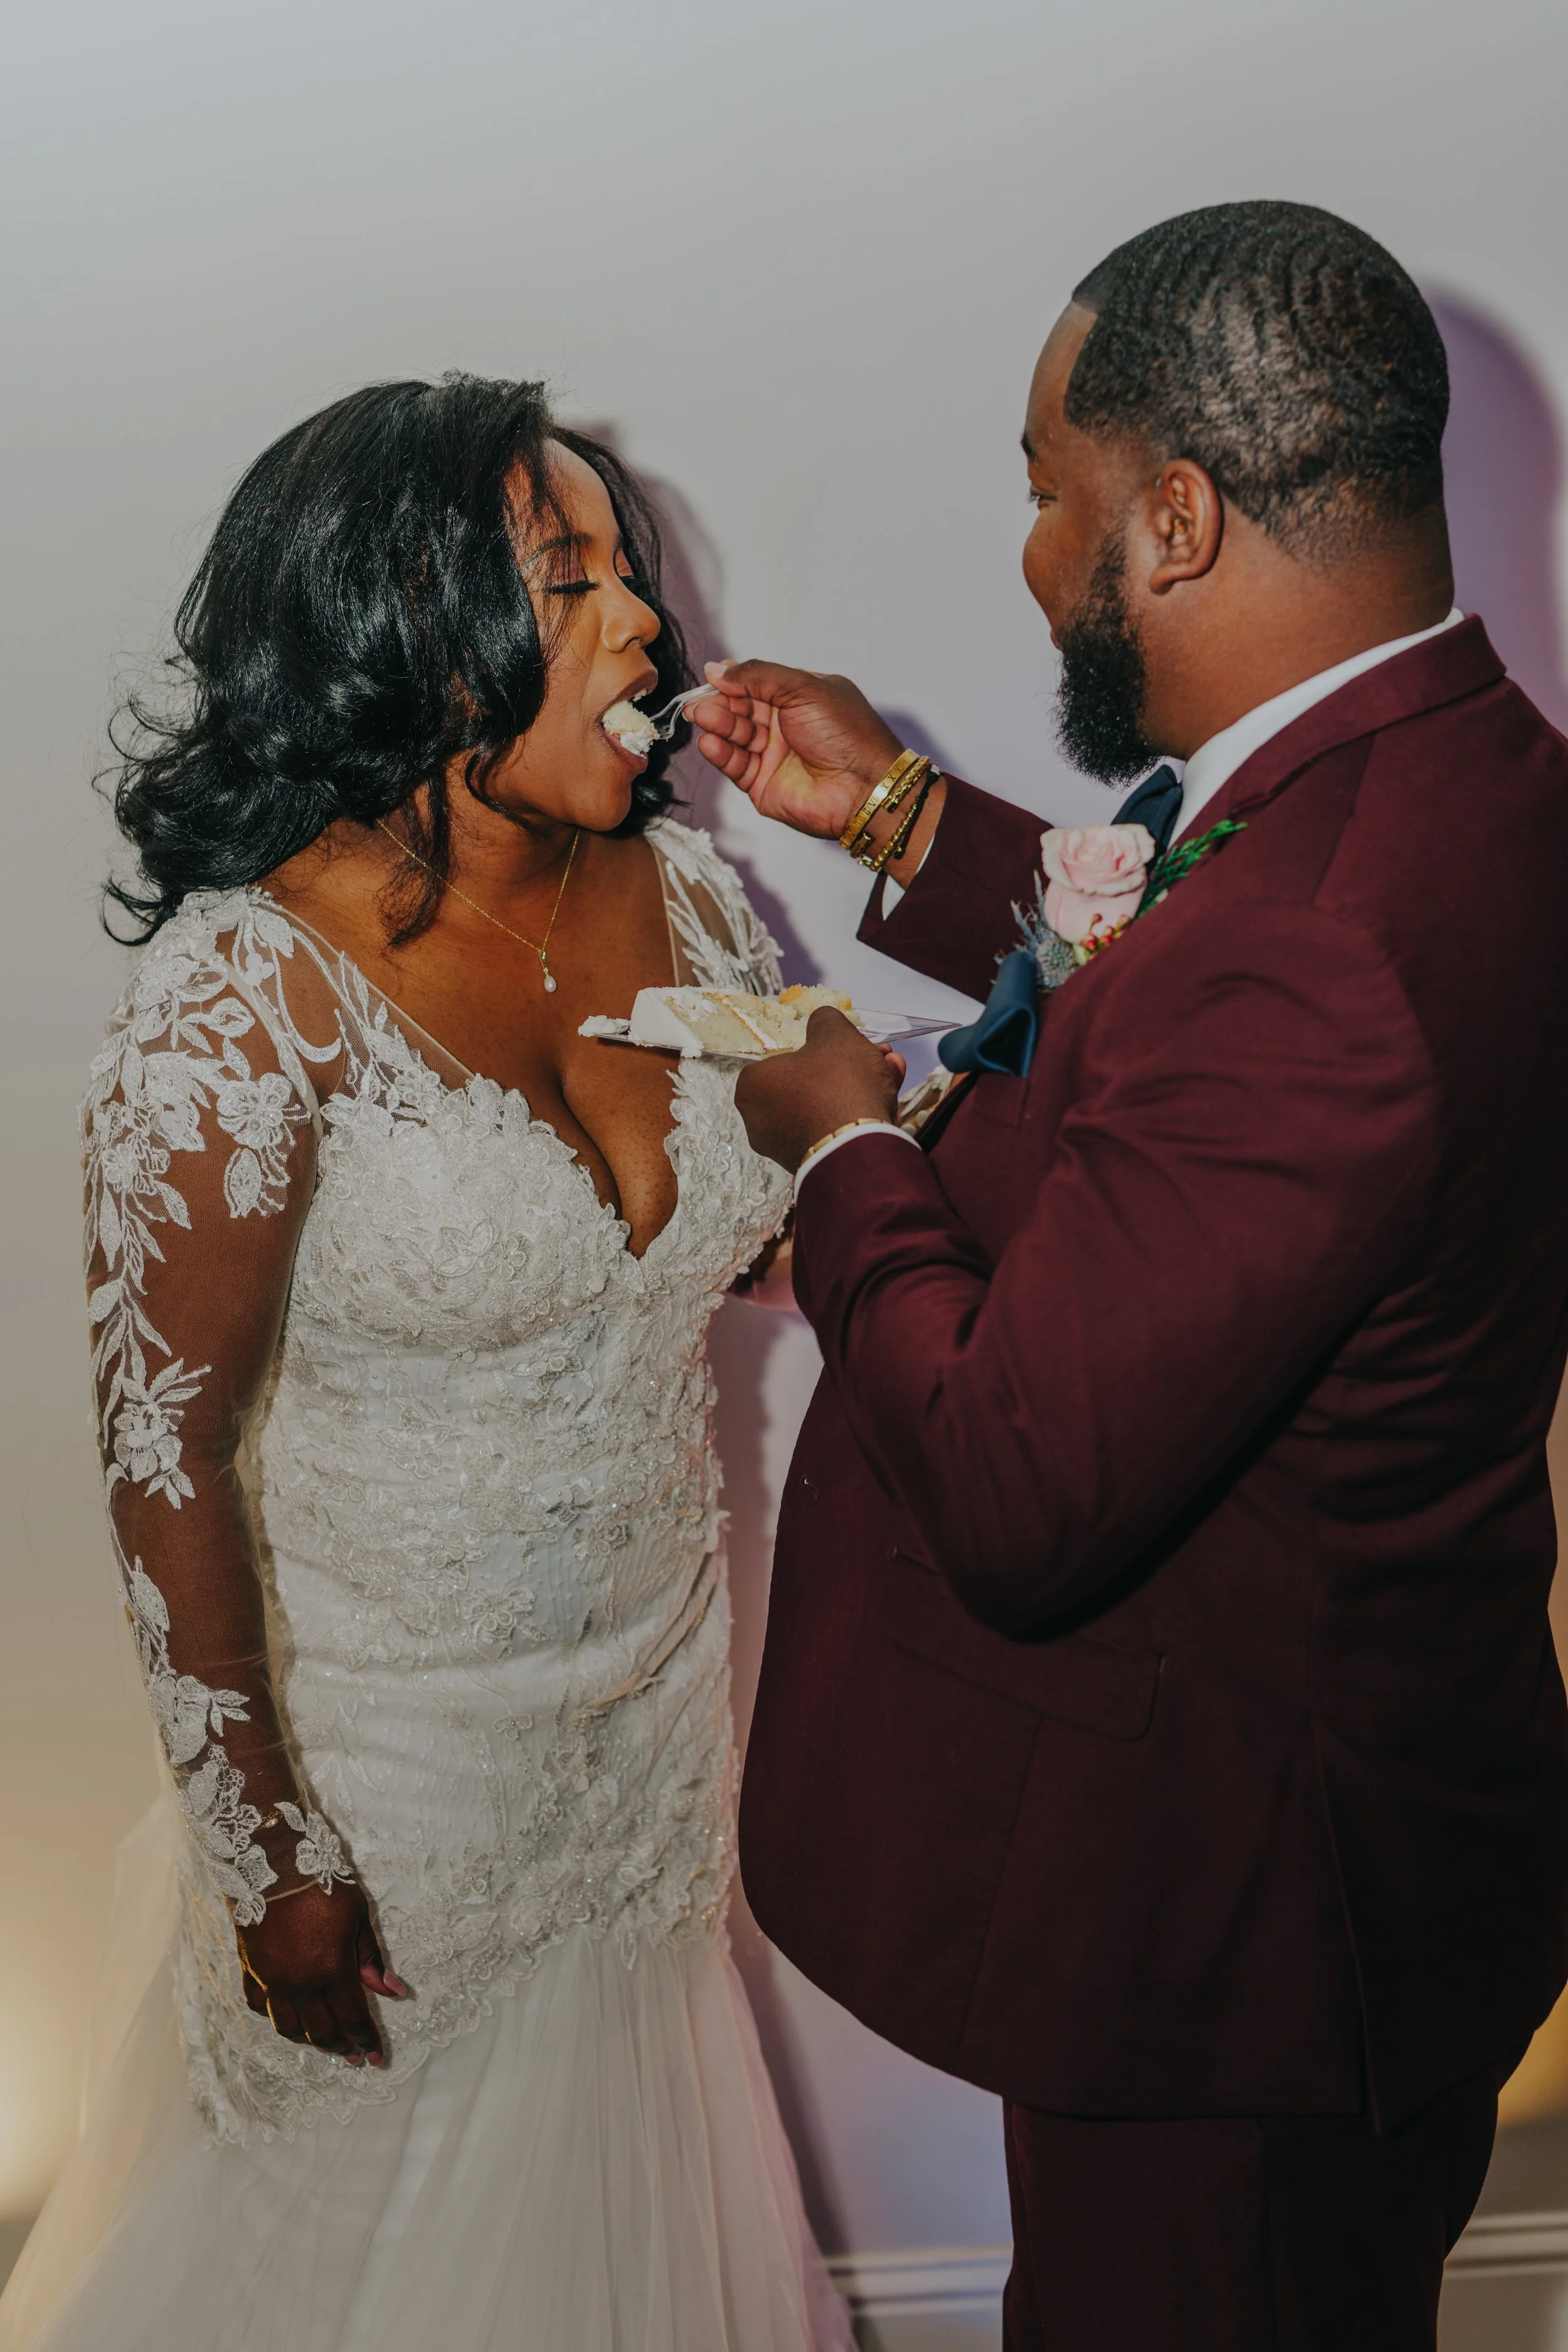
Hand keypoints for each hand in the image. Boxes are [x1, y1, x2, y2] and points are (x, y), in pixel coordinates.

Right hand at [235, 1880, 407, 2066]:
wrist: (272, 1863)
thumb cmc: (322, 1884)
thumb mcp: (358, 1917)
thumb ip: (371, 1958)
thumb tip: (392, 1991)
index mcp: (330, 1971)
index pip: (352, 2019)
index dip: (366, 2040)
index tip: (375, 2057)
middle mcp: (298, 1984)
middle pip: (321, 2031)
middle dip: (341, 2047)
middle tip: (354, 2056)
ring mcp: (270, 1980)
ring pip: (288, 2027)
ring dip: (309, 2040)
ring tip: (325, 2041)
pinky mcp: (249, 1969)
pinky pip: (259, 2006)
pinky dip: (275, 2017)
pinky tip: (287, 2016)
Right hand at [688, 661, 901, 838]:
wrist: (863, 788)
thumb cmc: (847, 735)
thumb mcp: (803, 688)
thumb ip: (758, 676)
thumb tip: (718, 669)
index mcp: (800, 697)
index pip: (756, 684)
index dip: (734, 680)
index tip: (712, 676)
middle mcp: (785, 724)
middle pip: (741, 709)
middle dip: (719, 703)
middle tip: (699, 702)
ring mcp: (774, 755)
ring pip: (735, 735)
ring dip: (717, 725)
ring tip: (702, 717)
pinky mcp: (763, 784)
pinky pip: (735, 764)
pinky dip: (720, 752)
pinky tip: (710, 742)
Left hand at [735, 1008, 905, 1173]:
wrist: (859, 1150)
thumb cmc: (838, 1085)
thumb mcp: (835, 1035)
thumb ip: (824, 1021)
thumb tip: (821, 1020)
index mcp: (753, 1086)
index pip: (781, 1058)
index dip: (817, 1047)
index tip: (844, 1043)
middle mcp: (760, 1121)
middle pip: (810, 1082)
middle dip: (847, 1065)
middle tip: (874, 1054)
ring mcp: (785, 1147)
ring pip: (826, 1105)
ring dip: (859, 1085)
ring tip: (891, 1069)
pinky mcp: (812, 1165)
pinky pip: (832, 1130)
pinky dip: (856, 1114)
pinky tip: (887, 1098)